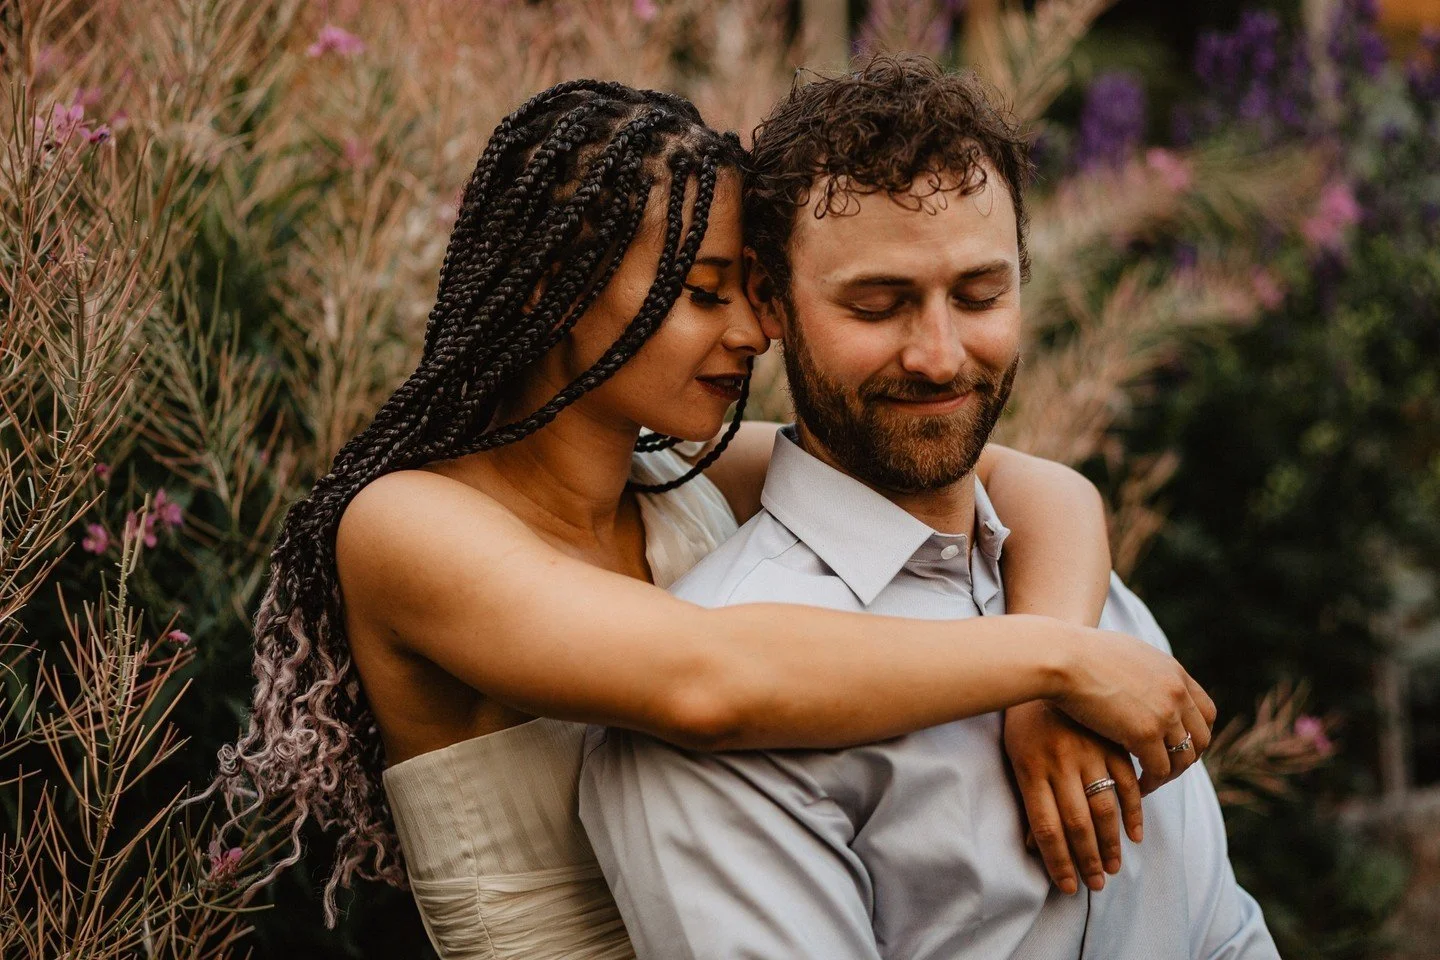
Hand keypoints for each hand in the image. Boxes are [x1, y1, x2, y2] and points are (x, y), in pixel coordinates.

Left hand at [1003, 701, 1142, 894]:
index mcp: (1030, 767)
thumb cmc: (1025, 713)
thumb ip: (1030, 795)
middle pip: (1076, 824)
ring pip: (1105, 808)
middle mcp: (1060, 763)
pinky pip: (1129, 782)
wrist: (1051, 658)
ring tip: (1113, 868)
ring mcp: (1089, 751)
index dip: (1057, 861)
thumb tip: (1032, 845)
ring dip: (1112, 844)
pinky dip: (1134, 812)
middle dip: (1087, 860)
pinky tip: (1134, 834)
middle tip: (1097, 885)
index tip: (1067, 887)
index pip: (1045, 828)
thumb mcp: (1016, 751)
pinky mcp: (1112, 741)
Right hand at [1048, 627, 1215, 792]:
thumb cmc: (1079, 654)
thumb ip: (1142, 670)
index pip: (1205, 712)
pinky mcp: (1145, 733)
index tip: (1178, 746)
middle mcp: (1176, 692)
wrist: (1063, 657)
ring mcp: (1164, 713)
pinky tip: (1136, 786)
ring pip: (1183, 758)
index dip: (1196, 734)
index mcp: (1173, 672)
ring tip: (1150, 782)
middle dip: (1186, 758)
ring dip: (1169, 774)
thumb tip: (1139, 678)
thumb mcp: (1125, 653)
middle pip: (1201, 738)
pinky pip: (1159, 769)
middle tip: (1165, 770)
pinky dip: (1151, 782)